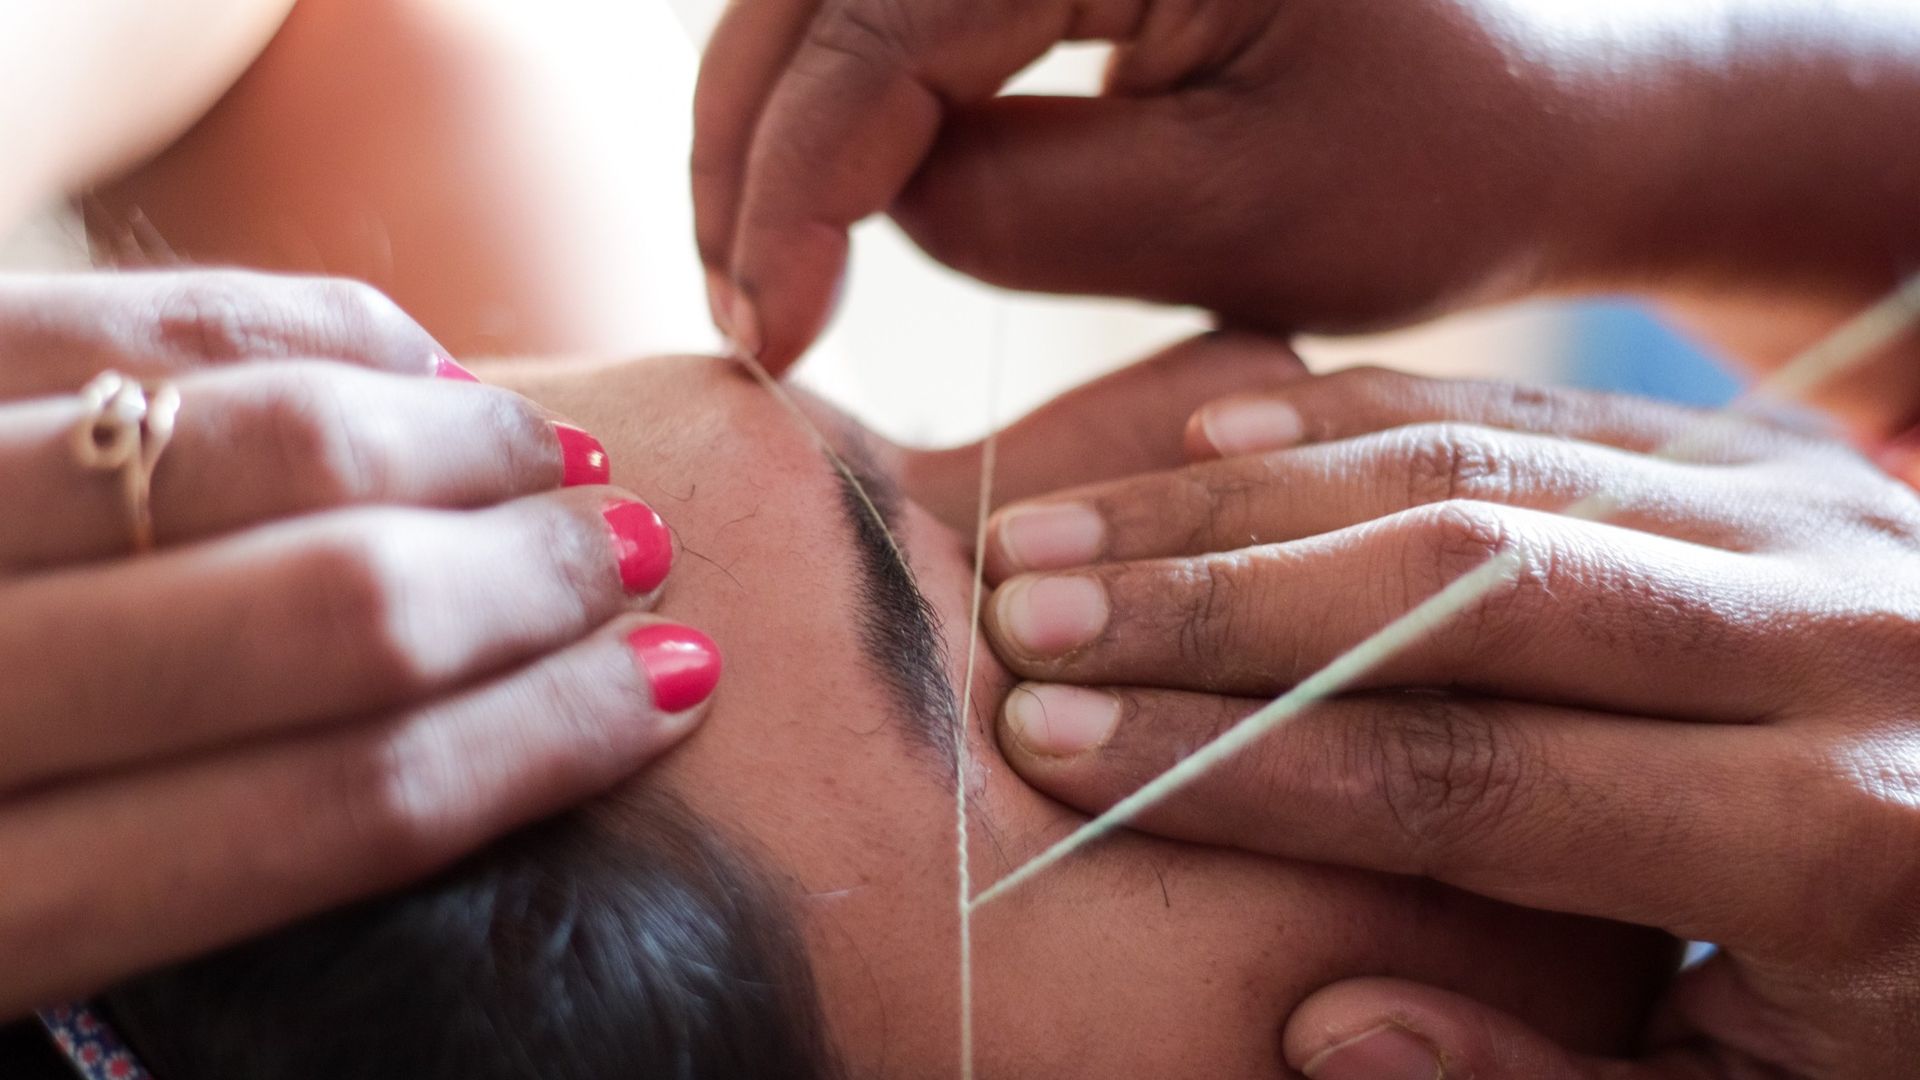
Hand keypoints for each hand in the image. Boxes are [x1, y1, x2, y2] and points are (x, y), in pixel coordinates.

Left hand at [0, 271, 714, 1016]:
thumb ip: (141, 915)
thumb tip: (417, 795)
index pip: (339, 807)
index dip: (545, 741)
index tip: (677, 689)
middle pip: (337, 619)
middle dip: (540, 588)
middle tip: (644, 561)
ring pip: (252, 447)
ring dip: (458, 450)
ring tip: (558, 465)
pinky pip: (131, 316)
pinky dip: (311, 329)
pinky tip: (417, 360)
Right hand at [693, 0, 1611, 369]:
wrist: (1559, 103)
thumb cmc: (1444, 164)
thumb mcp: (1236, 217)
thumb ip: (1017, 205)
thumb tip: (861, 199)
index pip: (886, 29)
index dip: (793, 190)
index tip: (770, 342)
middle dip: (755, 145)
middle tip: (748, 316)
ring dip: (783, 116)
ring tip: (773, 271)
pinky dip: (851, 90)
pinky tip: (836, 193)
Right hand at [978, 363, 1919, 1077]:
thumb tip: (1329, 1030)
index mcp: (1842, 838)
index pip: (1477, 779)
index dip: (1245, 762)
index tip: (1061, 747)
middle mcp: (1830, 636)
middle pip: (1459, 584)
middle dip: (1212, 599)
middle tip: (1019, 613)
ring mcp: (1801, 512)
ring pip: (1472, 464)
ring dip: (1245, 495)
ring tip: (1067, 528)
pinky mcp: (1766, 454)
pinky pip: (1528, 403)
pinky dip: (1352, 411)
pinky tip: (1209, 425)